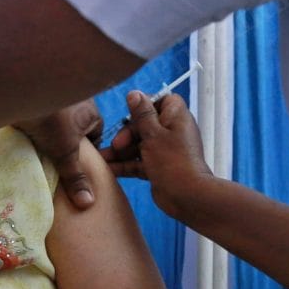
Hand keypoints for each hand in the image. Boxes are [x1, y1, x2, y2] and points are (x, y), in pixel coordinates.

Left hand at [15, 99, 103, 207]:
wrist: (21, 92)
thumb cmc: (51, 121)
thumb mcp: (65, 153)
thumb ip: (75, 177)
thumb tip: (88, 203)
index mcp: (91, 111)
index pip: (96, 133)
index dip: (89, 149)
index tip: (77, 164)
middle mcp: (77, 99)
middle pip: (76, 126)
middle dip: (69, 141)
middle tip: (59, 159)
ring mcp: (55, 95)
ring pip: (58, 119)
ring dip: (51, 132)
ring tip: (42, 150)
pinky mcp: (35, 95)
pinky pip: (40, 113)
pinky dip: (35, 124)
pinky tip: (28, 136)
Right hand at [101, 91, 211, 218]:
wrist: (186, 196)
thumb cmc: (173, 161)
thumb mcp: (153, 133)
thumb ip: (142, 113)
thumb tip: (134, 93)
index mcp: (176, 116)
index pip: (160, 101)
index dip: (143, 106)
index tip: (130, 115)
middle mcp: (172, 131)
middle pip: (144, 124)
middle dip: (127, 134)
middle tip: (117, 145)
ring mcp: (165, 150)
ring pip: (139, 144)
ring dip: (121, 151)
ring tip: (102, 158)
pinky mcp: (158, 167)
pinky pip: (139, 161)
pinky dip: (125, 164)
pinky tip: (108, 168)